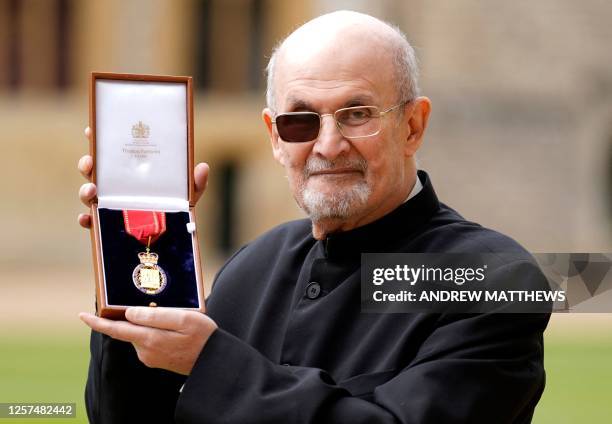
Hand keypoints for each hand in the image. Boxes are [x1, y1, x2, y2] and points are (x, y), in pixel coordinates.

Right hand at [77, 126, 209, 227]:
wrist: (173, 237)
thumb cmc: (176, 208)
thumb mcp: (187, 194)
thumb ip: (195, 182)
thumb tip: (203, 167)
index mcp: (131, 172)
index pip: (111, 153)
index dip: (98, 140)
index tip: (90, 130)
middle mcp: (116, 186)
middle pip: (94, 171)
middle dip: (87, 164)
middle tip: (90, 162)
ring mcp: (109, 205)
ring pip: (89, 195)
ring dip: (84, 191)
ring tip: (91, 190)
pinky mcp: (107, 225)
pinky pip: (91, 222)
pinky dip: (86, 220)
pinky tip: (86, 219)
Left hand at [79, 307, 217, 374]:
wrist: (214, 362)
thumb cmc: (203, 336)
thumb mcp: (183, 319)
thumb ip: (155, 316)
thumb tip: (129, 314)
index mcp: (149, 339)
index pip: (116, 330)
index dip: (98, 323)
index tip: (82, 315)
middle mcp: (145, 351)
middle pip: (130, 328)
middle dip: (136, 316)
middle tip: (159, 305)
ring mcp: (151, 357)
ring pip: (141, 333)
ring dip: (150, 323)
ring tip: (176, 318)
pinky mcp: (157, 359)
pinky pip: (149, 340)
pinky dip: (155, 331)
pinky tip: (174, 329)